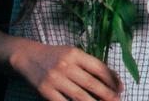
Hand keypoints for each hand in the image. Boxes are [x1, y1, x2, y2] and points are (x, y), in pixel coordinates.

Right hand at [9, 41, 123, 100]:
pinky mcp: (45, 90)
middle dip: (107, 94)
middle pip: (91, 83)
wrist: (28, 56)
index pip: (98, 67)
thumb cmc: (56, 55)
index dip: (112, 79)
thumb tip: (111, 78)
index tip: (121, 88)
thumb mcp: (73, 53)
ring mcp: (55, 79)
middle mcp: (66, 65)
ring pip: (79, 95)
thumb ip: (89, 64)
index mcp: (75, 54)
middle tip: (118, 100)